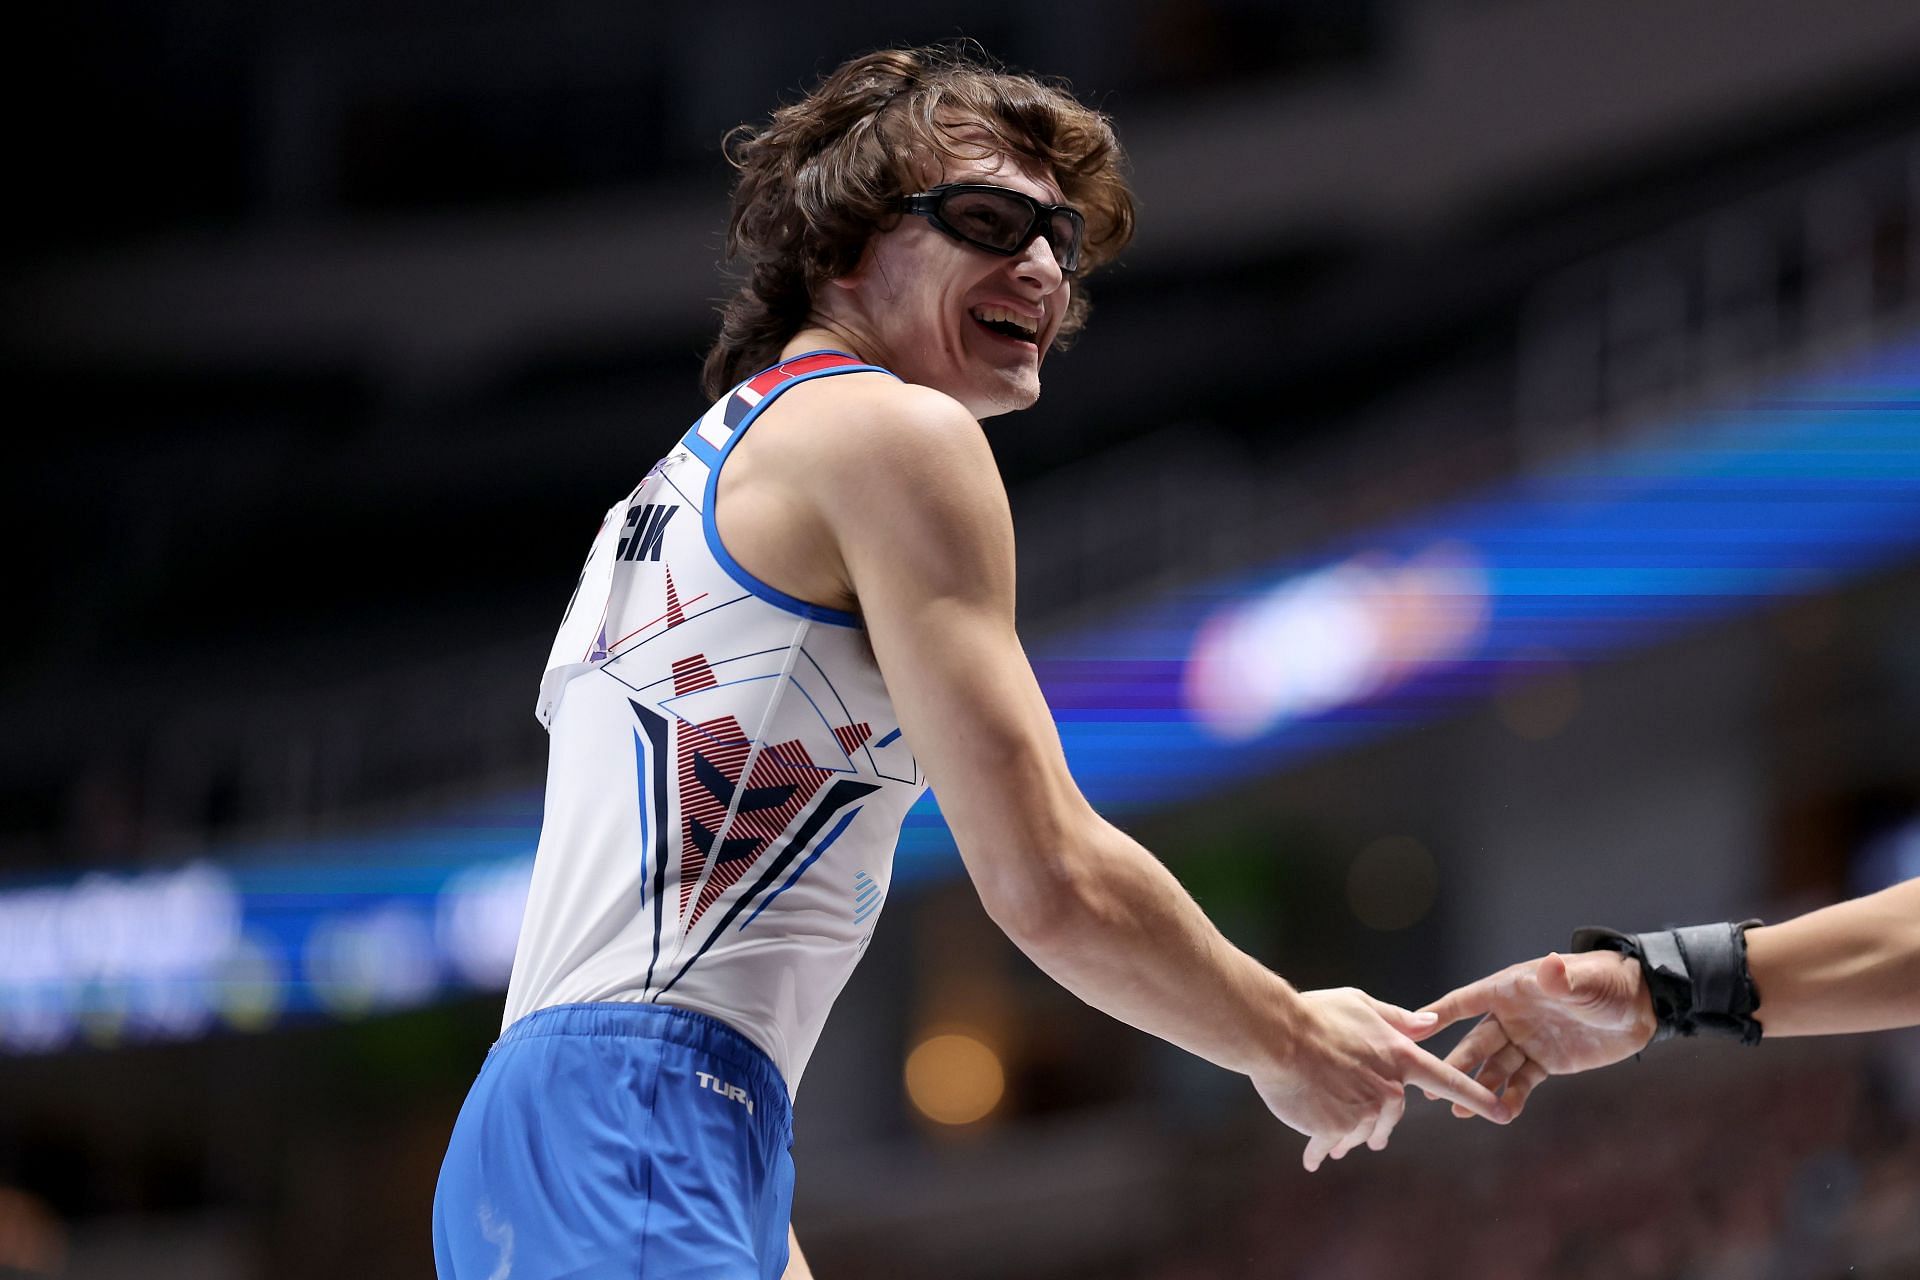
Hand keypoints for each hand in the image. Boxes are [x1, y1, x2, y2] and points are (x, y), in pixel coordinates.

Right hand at [1250, 987, 1510, 1172]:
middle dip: (1375, 1121)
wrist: (1276, 1036)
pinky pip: (1333, 1145)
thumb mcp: (1360, 1004)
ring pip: (1361, 1131)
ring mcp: (1363, 1111)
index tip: (1504, 1113)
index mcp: (1399, 1056)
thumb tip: (1431, 1024)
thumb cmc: (1315, 1015)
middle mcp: (1388, 1088)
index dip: (1477, 1096)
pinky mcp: (1337, 1128)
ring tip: (1319, 1117)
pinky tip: (1312, 1159)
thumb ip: (1398, 1019)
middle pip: (1391, 1115)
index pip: (1447, 1080)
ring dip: (1344, 1131)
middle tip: (1362, 1124)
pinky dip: (1321, 1150)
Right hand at [1420, 951, 1656, 1118]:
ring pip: (1494, 1067)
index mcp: (1511, 989)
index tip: (1408, 1030)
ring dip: (1477, 1086)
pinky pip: (1521, 1082)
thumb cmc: (1608, 982)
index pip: (1465, 1002)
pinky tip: (1499, 1113)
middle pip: (1474, 1041)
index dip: (1437, 1014)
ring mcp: (1526, 1040)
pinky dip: (1509, 1097)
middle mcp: (1511, 1015)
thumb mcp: (1584, 981)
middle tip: (1430, 1086)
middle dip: (1453, 1063)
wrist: (1641, 1006)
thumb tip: (1548, 966)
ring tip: (1459, 1110)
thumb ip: (1562, 979)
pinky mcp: (1545, 1062)